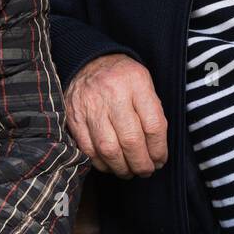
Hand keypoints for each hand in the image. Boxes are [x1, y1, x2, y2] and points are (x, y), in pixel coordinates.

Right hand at [63, 53, 167, 177]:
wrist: (88, 62)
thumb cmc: (122, 78)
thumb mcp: (144, 83)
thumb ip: (152, 112)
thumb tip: (156, 149)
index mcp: (136, 83)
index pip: (153, 126)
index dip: (159, 150)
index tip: (160, 160)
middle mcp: (113, 93)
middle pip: (131, 141)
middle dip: (141, 164)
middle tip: (146, 171)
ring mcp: (90, 106)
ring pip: (108, 149)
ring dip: (121, 168)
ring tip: (129, 171)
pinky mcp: (74, 117)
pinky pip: (88, 149)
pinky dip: (101, 163)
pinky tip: (110, 165)